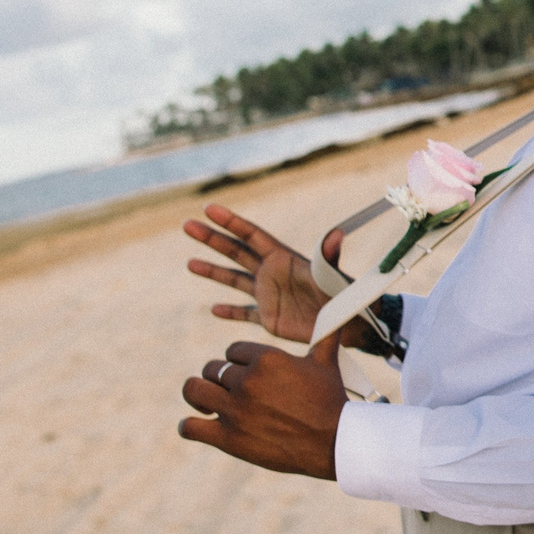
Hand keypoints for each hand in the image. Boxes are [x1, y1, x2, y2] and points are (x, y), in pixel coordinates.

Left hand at [178, 333, 347, 478]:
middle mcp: (247, 381)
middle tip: (230, 391)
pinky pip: (190, 427)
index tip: (245, 372)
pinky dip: (188, 426)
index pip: (232, 350)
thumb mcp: (326, 363)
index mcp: (266, 359)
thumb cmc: (330, 400)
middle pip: (211, 369)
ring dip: (197, 394)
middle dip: (219, 378)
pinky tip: (197, 426)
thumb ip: (323, 335)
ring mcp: (234, 410)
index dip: (237, 360)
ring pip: (193, 390)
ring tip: (206, 402)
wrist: (333, 442)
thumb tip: (338, 310)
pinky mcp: (228, 438)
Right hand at [182, 204, 355, 344]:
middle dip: (212, 239)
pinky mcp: (269, 318)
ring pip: (234, 280)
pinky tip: (214, 309)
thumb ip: (328, 255)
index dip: (231, 222)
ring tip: (190, 263)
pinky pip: (244, 313)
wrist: (346, 323)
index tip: (208, 209)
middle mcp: (270, 273)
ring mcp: (268, 295)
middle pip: (235, 252)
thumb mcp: (331, 274)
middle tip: (187, 225)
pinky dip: (229, 312)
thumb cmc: (341, 295)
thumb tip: (336, 234)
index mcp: (282, 258)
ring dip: (213, 271)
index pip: (251, 235)